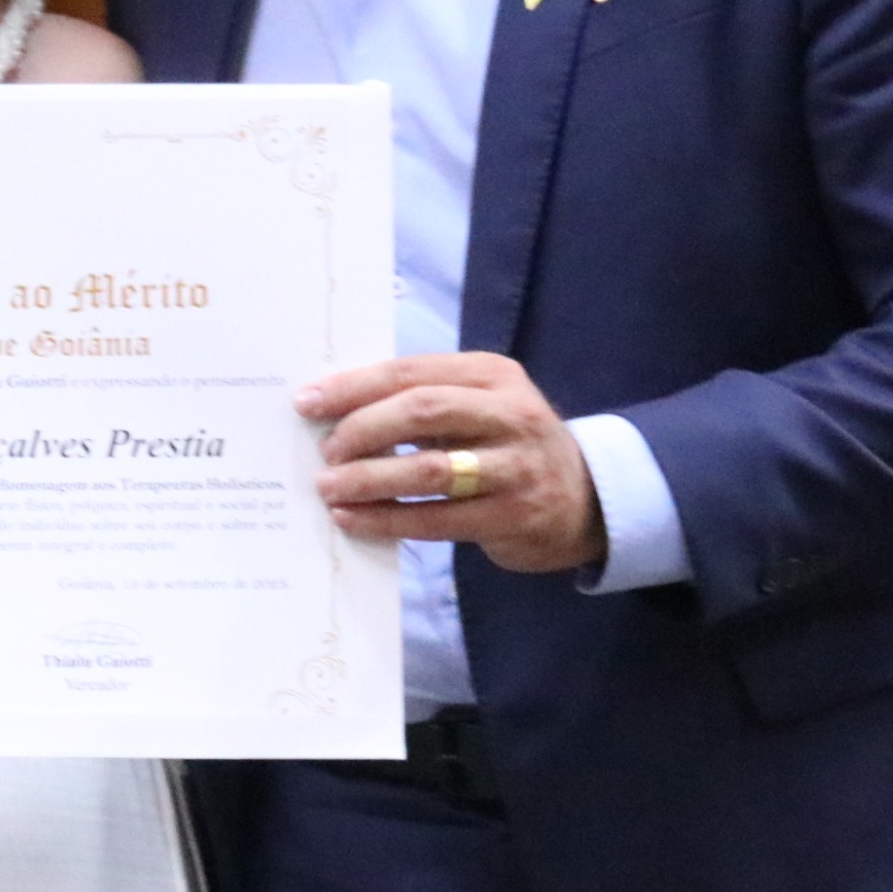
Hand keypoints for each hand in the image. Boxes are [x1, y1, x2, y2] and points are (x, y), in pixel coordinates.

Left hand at [296, 352, 603, 574]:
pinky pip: (438, 520)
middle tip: (325, 452)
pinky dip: (389, 519)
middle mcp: (510, 413)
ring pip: (430, 469)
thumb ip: (421, 401)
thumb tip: (333, 411)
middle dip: (362, 430)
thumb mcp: (478, 406)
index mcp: (492, 374)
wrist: (585, 499)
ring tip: (329, 488)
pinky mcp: (515, 515)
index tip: (307, 402)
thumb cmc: (505, 446)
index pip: (412, 371)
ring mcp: (517, 466)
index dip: (354, 387)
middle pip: (422, 411)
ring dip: (369, 479)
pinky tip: (354, 519)